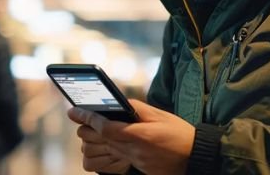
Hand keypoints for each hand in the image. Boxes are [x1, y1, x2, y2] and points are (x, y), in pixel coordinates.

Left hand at [68, 99, 195, 174]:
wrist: (194, 157)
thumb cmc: (180, 133)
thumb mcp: (160, 115)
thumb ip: (137, 108)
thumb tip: (120, 102)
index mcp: (139, 135)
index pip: (105, 127)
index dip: (88, 118)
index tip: (74, 111)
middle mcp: (133, 150)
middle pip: (99, 140)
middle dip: (88, 129)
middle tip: (83, 118)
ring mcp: (135, 161)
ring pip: (107, 150)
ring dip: (99, 138)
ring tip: (98, 127)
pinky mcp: (138, 168)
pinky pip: (118, 157)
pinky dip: (113, 146)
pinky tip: (117, 139)